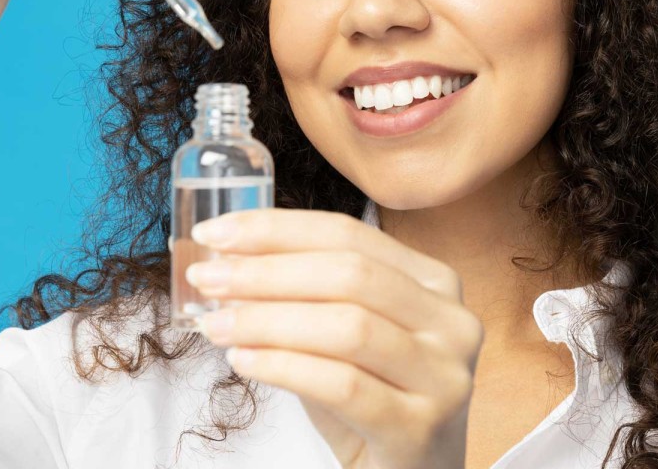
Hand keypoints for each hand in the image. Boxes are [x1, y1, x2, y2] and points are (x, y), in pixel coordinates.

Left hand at [186, 208, 484, 468]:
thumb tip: (225, 260)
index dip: (276, 229)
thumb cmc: (371, 398)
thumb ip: (302, 294)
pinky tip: (243, 362)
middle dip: (266, 271)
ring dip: (267, 320)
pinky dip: (283, 367)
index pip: (347, 234)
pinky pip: (342, 385)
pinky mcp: (421, 428)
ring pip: (347, 326)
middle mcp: (451, 321)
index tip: (215, 232)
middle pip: (349, 275)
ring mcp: (444, 376)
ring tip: (215, 324)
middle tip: (206, 275)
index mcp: (434, 281)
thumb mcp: (342, 334)